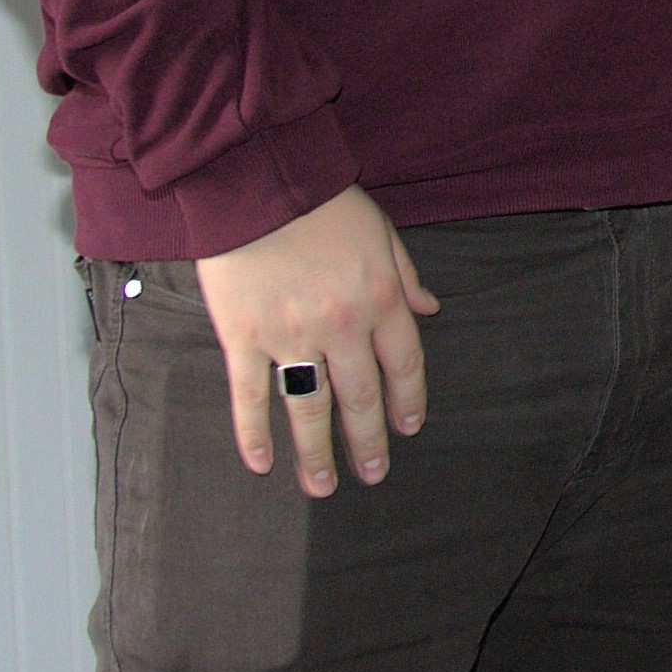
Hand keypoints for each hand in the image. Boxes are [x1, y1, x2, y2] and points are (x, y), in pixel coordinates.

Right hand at [196, 186, 437, 493]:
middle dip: (367, 442)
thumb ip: (405, 278)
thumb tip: (428, 312)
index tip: (408, 430)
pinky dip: (254, 433)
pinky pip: (250, 396)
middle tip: (373, 475)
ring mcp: (290, 336)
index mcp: (381, 301)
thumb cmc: (323, 203)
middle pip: (359, 398)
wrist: (256, 184)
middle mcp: (341, 327)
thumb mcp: (383, 234)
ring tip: (322, 487)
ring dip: (316, 453)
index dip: (407, 403)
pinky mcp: (243, 337)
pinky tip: (261, 464)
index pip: (403, 367)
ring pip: (309, 408)